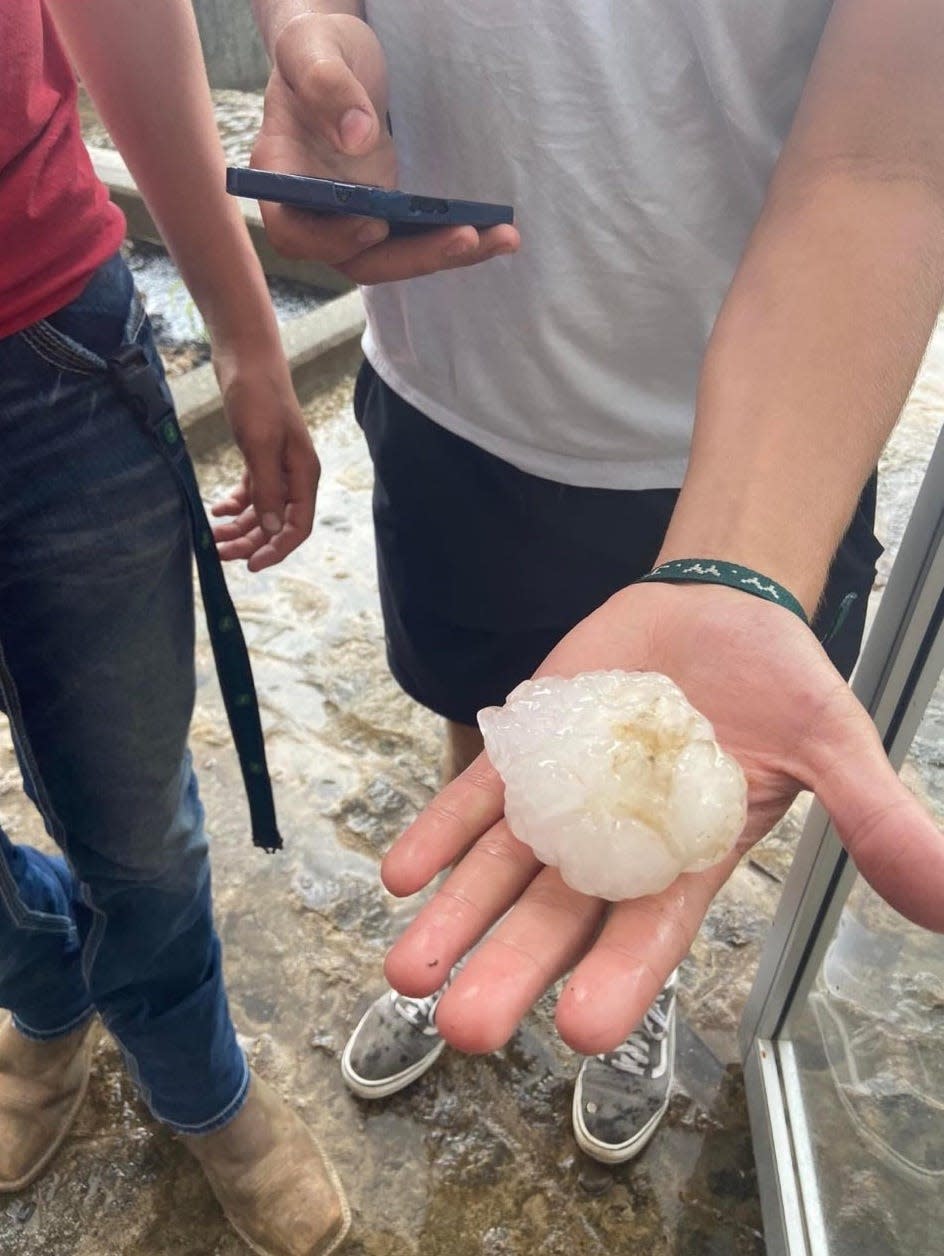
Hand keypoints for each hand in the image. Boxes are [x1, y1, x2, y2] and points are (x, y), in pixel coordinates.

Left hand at [210, 348, 319, 570]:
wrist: (246, 357)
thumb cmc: (257, 397)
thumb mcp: (261, 444)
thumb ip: (269, 488)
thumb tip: (274, 531)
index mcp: (304, 474)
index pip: (298, 526)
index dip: (277, 550)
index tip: (250, 566)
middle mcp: (294, 475)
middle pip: (277, 523)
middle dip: (251, 542)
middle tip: (219, 552)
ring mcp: (277, 465)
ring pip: (262, 510)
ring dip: (240, 526)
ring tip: (213, 535)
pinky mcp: (260, 455)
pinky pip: (252, 492)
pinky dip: (236, 504)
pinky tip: (217, 508)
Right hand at [254, 12, 519, 281]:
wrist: (336, 58)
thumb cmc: (316, 48)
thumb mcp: (312, 49)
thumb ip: (326, 86)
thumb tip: (357, 136)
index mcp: (282, 175)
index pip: (294, 231)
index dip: (331, 238)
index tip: (373, 222)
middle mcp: (313, 210)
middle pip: (357, 257)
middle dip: (414, 255)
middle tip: (466, 236)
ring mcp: (350, 218)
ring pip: (393, 257)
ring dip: (446, 254)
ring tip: (502, 237)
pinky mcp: (384, 216)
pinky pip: (416, 241)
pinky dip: (456, 241)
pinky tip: (498, 233)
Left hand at [381, 582, 943, 1054]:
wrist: (718, 606)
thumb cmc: (781, 681)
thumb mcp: (835, 745)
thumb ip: (875, 820)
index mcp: (687, 858)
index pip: (652, 931)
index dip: (621, 979)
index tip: (582, 1032)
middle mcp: (615, 843)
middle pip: (558, 916)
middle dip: (512, 969)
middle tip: (463, 1028)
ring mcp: (564, 797)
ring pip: (504, 866)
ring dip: (457, 915)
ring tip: (407, 970)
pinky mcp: (529, 747)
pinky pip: (479, 795)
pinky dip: (442, 830)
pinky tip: (402, 871)